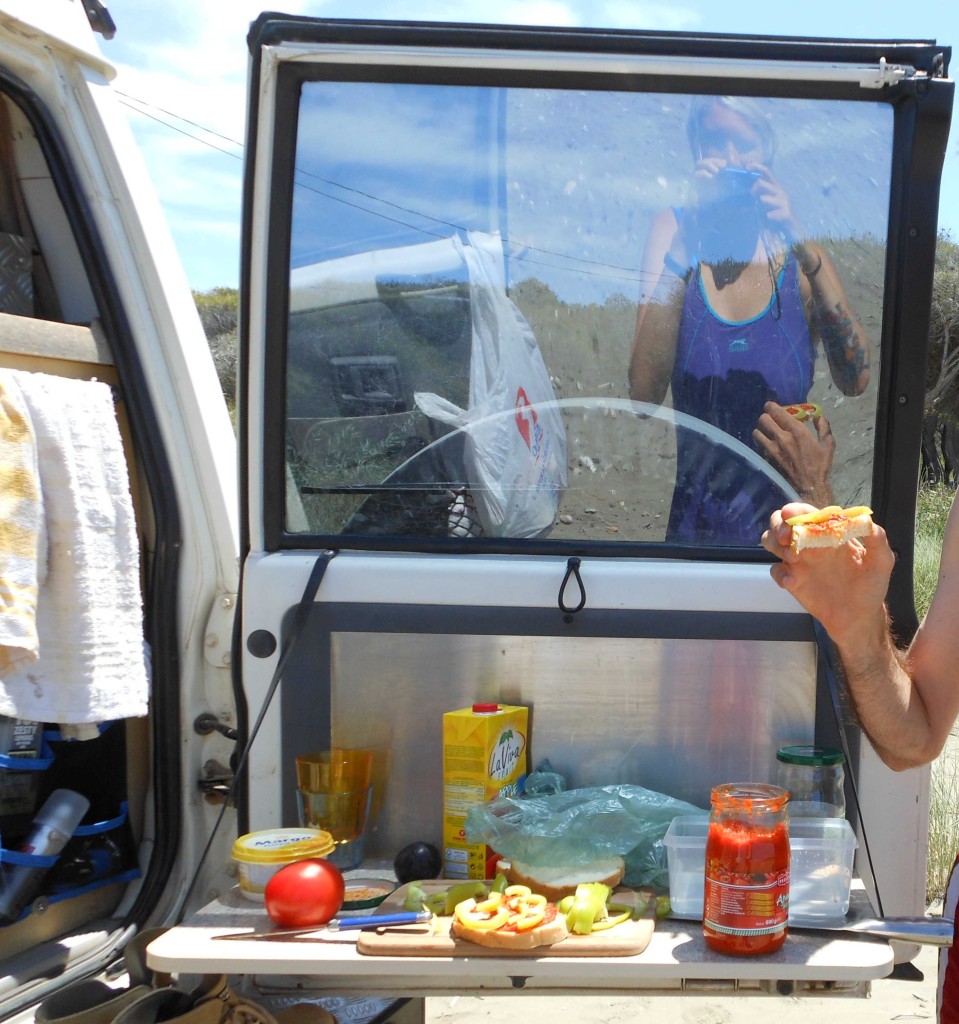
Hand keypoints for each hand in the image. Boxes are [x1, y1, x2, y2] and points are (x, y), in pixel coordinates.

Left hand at [750, 163, 802, 239]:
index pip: (767, 174)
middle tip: (752, 197)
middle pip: (762, 183)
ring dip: (760, 204)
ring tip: (763, 212)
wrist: (793, 234)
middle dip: (753, 189)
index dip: (757, 167)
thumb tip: (745, 193)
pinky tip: (770, 219)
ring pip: (765, 198)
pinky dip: (768, 217)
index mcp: (775, 190)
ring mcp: (785, 203)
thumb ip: (756, 199)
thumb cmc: (777, 220)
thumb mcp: (764, 207)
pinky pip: (771, 214)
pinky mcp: (787, 214)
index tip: (747, 165)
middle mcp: (780, 193)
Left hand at [753, 402, 834, 505]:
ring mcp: (772, 449)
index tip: (771, 406)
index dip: (771, 406)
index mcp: (797, 431)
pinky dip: (761, 442)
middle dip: (765, 416)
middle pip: (763, 419)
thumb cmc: (820, 465)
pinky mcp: (767, 459)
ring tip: (766, 432)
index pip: (777, 412)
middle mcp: (782, 438)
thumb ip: (823, 426)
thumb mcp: (828, 443)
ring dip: (761, 430)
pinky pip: (758, 445)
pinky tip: (766, 444)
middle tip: (770, 419)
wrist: (809, 486)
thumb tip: (818, 415)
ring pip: (757, 432)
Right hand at [761, 504, 894, 645]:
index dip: (797, 510)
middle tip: (786, 537)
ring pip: (771, 541)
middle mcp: (810, 543)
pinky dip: (779, 574)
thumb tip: (866, 520)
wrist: (859, 616)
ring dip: (775, 544)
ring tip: (792, 557)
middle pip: (781, 522)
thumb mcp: (882, 561)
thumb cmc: (871, 586)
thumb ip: (877, 540)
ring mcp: (798, 561)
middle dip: (778, 525)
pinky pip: (775, 570)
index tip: (792, 514)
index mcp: (828, 533)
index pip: (808, 514)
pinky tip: (791, 582)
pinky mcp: (792, 579)